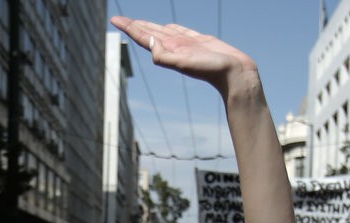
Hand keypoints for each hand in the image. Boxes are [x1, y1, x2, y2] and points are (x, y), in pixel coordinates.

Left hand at [111, 17, 258, 94]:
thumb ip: (164, 55)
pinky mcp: (199, 41)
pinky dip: (170, 27)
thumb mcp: (184, 64)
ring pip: (163, 31)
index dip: (129, 28)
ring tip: (138, 22)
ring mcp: (187, 44)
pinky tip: (165, 27)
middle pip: (150, 32)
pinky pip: (181, 31)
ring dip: (150, 26)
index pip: (144, 37)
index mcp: (168, 51)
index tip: (115, 20)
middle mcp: (175, 47)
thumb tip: (149, 41)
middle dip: (135, 26)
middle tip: (120, 20)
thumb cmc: (211, 71)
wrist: (234, 75)